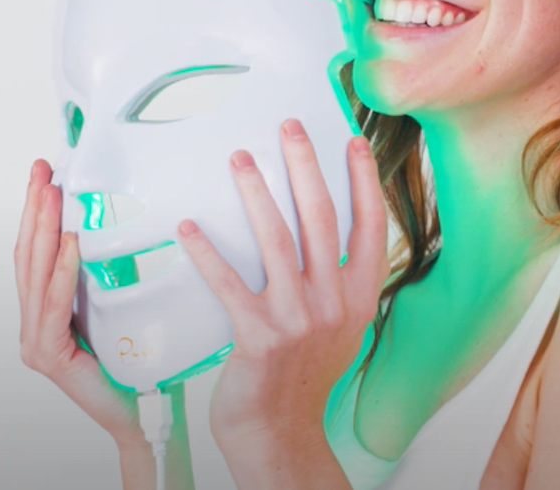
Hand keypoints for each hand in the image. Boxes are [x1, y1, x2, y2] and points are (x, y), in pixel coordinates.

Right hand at [15, 159, 145, 448]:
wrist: (140, 412)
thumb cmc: (131, 359)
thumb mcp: (114, 306)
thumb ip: (103, 276)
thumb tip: (113, 227)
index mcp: (44, 311)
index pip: (38, 252)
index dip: (38, 212)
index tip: (46, 174)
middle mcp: (32, 324)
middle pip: (29, 255)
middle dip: (34, 209)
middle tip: (41, 170)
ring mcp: (35, 341)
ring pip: (36, 274)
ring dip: (43, 229)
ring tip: (51, 194)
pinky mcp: (49, 356)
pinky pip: (54, 305)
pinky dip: (62, 271)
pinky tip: (69, 243)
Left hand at [178, 120, 388, 452]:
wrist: (282, 431)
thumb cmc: (309, 370)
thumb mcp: (343, 323)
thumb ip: (340, 276)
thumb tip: (323, 219)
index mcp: (360, 295)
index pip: (370, 225)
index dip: (363, 180)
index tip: (351, 141)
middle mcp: (334, 302)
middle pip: (321, 218)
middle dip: (304, 166)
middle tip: (288, 127)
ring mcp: (297, 319)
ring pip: (276, 240)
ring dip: (257, 193)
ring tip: (238, 158)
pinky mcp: (257, 336)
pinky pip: (229, 283)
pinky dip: (208, 253)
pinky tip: (189, 227)